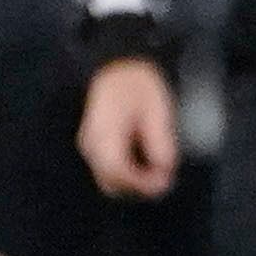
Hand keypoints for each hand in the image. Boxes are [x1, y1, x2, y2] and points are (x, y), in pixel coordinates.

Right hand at [78, 58, 180, 200]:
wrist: (118, 67)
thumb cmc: (137, 84)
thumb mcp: (156, 109)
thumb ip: (160, 140)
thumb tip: (165, 169)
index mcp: (104, 131)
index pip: (117, 170)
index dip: (141, 183)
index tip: (164, 181)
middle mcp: (91, 143)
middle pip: (110, 182)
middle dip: (139, 188)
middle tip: (164, 180)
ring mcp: (89, 147)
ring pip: (108, 181)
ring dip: (133, 184)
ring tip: (158, 173)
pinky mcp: (94, 148)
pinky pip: (108, 172)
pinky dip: (127, 176)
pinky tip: (145, 166)